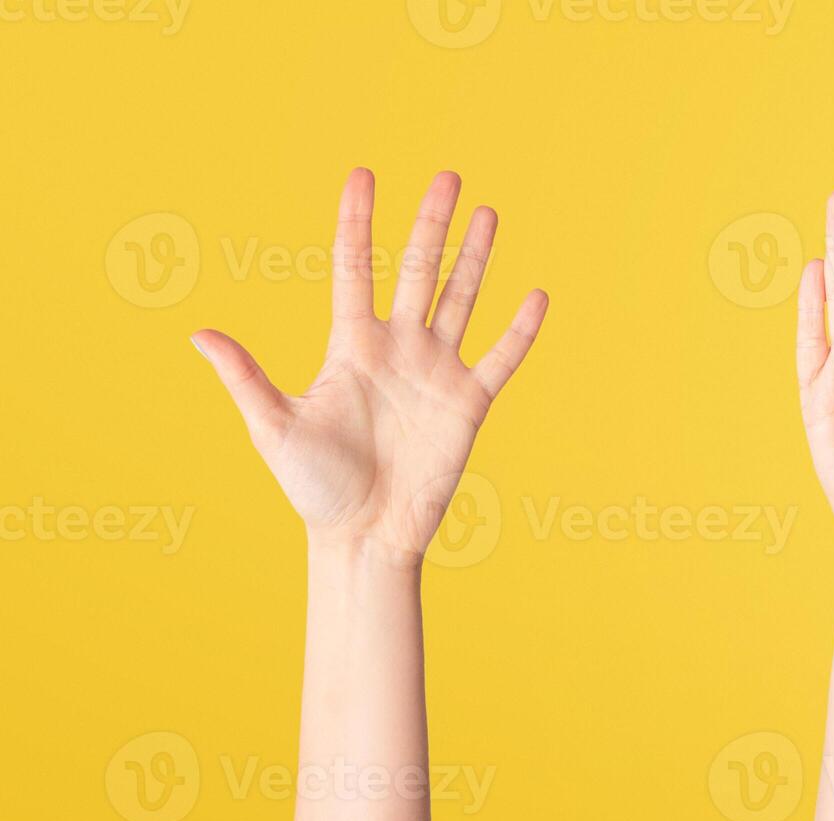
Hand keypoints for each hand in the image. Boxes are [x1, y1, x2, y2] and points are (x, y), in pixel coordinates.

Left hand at [192, 169, 546, 565]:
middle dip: (432, 223)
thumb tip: (200, 334)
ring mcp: (436, 373)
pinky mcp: (469, 403)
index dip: (358, 222)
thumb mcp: (274, 427)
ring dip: (475, 258)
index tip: (364, 176)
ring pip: (461, 300)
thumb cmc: (314, 486)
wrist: (364, 534)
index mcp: (350, 347)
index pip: (355, 269)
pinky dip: (519, 330)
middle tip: (448, 176)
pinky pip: (500, 359)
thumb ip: (246, 377)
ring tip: (488, 214)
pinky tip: (537, 297)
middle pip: (418, 270)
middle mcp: (397, 349)